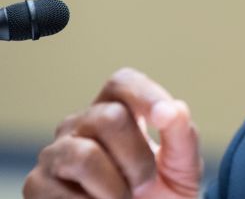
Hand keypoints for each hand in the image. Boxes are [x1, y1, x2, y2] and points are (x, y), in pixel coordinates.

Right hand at [23, 67, 201, 198]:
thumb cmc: (161, 193)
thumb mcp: (181, 165)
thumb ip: (181, 134)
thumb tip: (171, 109)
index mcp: (118, 110)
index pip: (122, 83)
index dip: (144, 94)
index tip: (165, 116)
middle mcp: (81, 124)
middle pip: (109, 117)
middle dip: (137, 157)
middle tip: (145, 183)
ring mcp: (55, 153)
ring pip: (83, 155)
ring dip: (114, 187)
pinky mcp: (36, 185)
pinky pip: (62, 193)